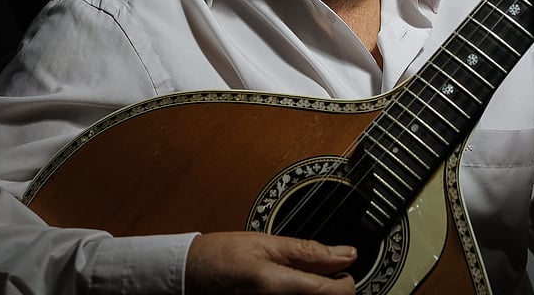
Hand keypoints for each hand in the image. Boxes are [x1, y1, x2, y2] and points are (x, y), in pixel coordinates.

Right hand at [185, 231, 357, 293]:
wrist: (187, 275)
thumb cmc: (218, 257)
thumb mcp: (266, 243)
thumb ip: (309, 251)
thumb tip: (344, 254)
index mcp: (279, 286)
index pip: (337, 294)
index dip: (346, 281)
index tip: (341, 271)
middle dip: (330, 289)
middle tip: (322, 274)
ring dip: (314, 294)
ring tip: (301, 279)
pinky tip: (289, 288)